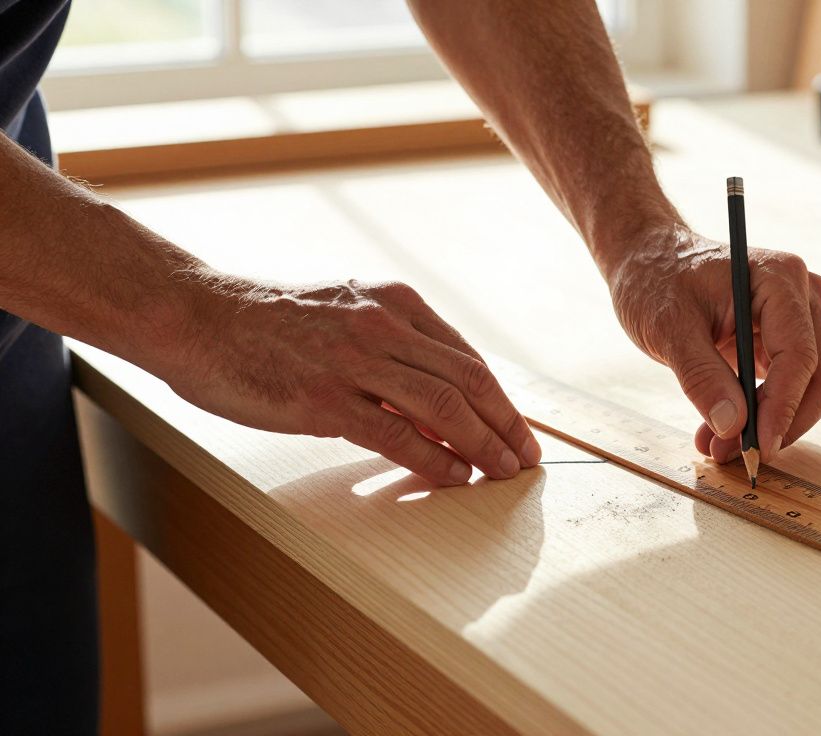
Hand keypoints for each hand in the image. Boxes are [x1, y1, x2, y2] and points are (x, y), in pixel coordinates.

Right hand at [160, 274, 540, 485]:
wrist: (197, 316)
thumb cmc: (268, 321)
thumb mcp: (345, 311)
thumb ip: (393, 345)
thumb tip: (438, 398)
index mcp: (394, 302)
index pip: (468, 358)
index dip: (502, 400)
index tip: (519, 429)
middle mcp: (384, 326)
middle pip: (470, 382)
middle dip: (507, 426)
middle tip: (525, 459)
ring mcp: (355, 361)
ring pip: (444, 408)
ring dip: (483, 446)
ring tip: (500, 473)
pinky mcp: (325, 398)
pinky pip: (397, 435)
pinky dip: (434, 460)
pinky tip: (452, 478)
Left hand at [606, 225, 820, 464]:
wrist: (650, 261)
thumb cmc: (656, 280)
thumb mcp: (668, 326)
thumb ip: (701, 375)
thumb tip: (733, 426)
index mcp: (780, 279)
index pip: (799, 354)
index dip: (783, 407)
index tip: (759, 447)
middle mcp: (803, 296)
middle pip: (819, 376)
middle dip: (781, 423)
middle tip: (735, 455)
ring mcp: (800, 319)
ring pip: (811, 389)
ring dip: (772, 425)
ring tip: (718, 445)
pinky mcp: (787, 341)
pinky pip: (791, 388)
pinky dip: (764, 416)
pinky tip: (723, 431)